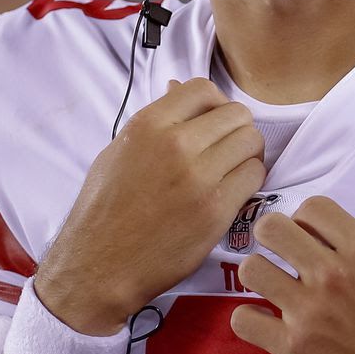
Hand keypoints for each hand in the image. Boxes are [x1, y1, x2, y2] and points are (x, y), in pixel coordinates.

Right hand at [34, 78, 264, 333]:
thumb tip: (179, 88)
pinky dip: (249, 180)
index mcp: (148, 125)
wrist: (99, 266)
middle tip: (226, 148)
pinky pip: (255, 176)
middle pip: (237, 114)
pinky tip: (232, 190)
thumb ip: (155, 121)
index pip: (203, 88)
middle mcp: (176, 145)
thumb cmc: (104, 209)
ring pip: (252, 142)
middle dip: (236, 129)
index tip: (211, 122)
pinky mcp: (216, 210)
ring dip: (247, 154)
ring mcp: (199, 178)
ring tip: (231, 169)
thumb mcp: (118, 152)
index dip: (213, 103)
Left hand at [229, 196, 354, 353]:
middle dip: (272, 236)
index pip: (313, 207)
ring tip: (271, 287)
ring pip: (250, 269)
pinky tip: (265, 323)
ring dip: (258, 274)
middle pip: (271, 228)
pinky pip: (244, 320)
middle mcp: (331, 274)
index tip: (311, 235)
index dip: (308, 218)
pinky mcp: (293, 348)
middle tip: (281, 253)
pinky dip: (249, 319)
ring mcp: (307, 312)